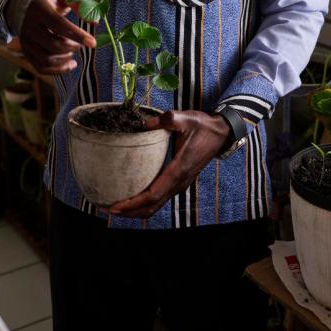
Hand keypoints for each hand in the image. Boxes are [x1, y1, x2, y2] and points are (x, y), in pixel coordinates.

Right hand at [10, 0, 96, 75]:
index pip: (58, 24)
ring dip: (66, 58)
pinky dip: (58, 70)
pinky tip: (70, 63)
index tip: (93, 43)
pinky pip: (41, 68)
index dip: (77, 35)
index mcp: (38, 7)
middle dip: (73, 47)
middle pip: (53, 44)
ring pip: (47, 59)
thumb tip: (94, 21)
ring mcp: (25, 41)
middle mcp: (29, 25)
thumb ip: (80, 2)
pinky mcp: (25, 52)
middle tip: (81, 43)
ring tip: (74, 50)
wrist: (20, 6)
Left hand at [108, 110, 230, 217]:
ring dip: (137, 210)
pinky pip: (161, 198)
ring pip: (157, 205)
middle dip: (130, 212)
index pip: (153, 194)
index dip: (133, 203)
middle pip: (152, 206)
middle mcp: (179, 182)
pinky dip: (146, 203)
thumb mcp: (185, 118)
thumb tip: (144, 123)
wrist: (221, 133)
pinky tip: (134, 198)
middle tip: (109, 210)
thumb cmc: (203, 127)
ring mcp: (180, 184)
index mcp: (179, 169)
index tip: (115, 207)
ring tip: (118, 208)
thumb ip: (165, 119)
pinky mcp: (180, 181)